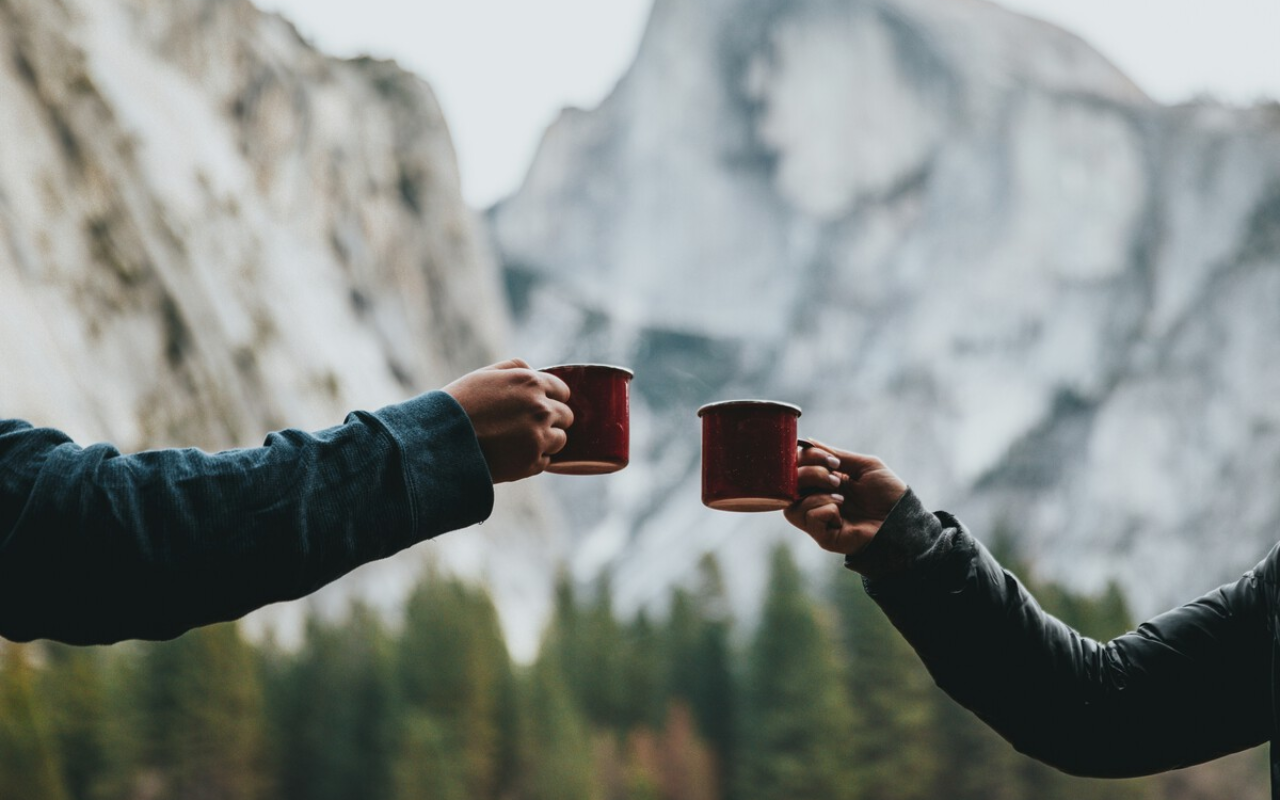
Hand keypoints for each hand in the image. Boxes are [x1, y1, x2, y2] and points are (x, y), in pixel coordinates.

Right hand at [443, 359, 573, 482]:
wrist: (440, 441)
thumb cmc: (458, 404)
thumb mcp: (485, 375)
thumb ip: (516, 368)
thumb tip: (536, 372)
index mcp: (531, 383)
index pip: (563, 391)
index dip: (552, 398)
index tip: (540, 405)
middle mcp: (541, 409)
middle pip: (566, 416)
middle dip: (552, 419)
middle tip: (528, 425)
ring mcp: (538, 438)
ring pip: (560, 440)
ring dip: (546, 440)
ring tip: (518, 441)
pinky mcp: (532, 463)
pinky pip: (545, 461)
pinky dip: (533, 459)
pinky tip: (511, 455)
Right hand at [783, 440, 907, 555]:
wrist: (902, 520)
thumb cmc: (888, 493)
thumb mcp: (864, 465)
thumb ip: (836, 455)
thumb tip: (808, 442)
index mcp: (824, 482)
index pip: (797, 468)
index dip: (806, 458)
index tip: (831, 460)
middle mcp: (817, 501)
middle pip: (789, 485)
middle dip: (810, 474)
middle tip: (835, 478)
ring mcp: (819, 520)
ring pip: (792, 504)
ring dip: (816, 493)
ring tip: (840, 496)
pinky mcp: (823, 536)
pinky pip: (808, 518)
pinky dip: (823, 509)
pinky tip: (840, 511)